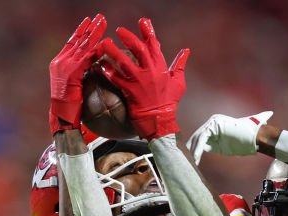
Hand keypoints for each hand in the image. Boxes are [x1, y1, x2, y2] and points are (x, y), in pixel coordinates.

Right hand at [50, 14, 107, 134]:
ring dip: (94, 33)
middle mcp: (60, 62)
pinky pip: (86, 58)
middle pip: (77, 40)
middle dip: (89, 27)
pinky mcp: (71, 73)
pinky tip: (104, 43)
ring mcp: (64, 67)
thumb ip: (80, 74)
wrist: (61, 118)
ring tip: (103, 22)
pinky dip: (96, 50)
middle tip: (99, 16)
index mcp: (59, 64)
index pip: (71, 43)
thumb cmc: (69, 108)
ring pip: (82, 46)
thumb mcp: (74, 87)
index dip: (80, 31)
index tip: (89, 21)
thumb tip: (92, 68)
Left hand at [96, 17, 188, 139]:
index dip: (148, 31)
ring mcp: (138, 81)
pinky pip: (116, 79)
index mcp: (161, 67)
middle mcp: (149, 71)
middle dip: (128, 37)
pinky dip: (108, 71)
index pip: (154, 45)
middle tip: (119, 30)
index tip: (142, 21)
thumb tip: (186, 51)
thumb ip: (180, 64)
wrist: (160, 121)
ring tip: (104, 43)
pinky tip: (101, 65)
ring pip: (124, 62)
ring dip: (113, 51)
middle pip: (138, 49)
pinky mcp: (129, 91)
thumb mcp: (179, 82)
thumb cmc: (169, 103)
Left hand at [186, 112, 271, 164]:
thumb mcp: (223, 146)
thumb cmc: (244, 143)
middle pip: (197, 136)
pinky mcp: (214, 125)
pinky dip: (198, 148)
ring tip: (192, 163)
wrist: (256, 138)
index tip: (191, 161)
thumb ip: (212, 145)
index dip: (194, 149)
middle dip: (191, 150)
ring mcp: (213, 122)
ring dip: (193, 151)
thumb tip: (201, 151)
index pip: (200, 137)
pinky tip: (196, 158)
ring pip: (198, 138)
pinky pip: (202, 138)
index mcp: (215, 124)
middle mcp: (213, 121)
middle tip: (187, 163)